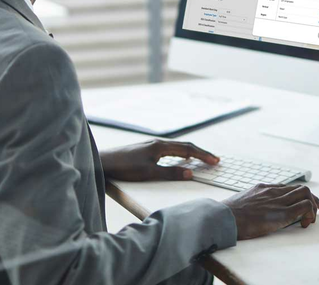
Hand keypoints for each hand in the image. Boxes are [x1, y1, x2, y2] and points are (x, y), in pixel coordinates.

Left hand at [100, 139, 219, 181]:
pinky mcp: (145, 151)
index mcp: (160, 146)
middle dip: (200, 153)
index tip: (215, 161)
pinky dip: (179, 154)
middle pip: (184, 146)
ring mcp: (151, 146)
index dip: (203, 155)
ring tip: (201, 159)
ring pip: (176, 147)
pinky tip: (178, 160)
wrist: (103, 162)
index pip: (187, 149)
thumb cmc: (124, 168)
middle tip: (214, 160)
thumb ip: (170, 173)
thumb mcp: (149, 173)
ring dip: (190, 153)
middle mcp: (157, 143)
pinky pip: (169, 150)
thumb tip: (190, 173)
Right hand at [222, 183, 318, 239]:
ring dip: (313, 206)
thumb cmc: (229, 214)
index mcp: (263, 188)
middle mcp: (272, 191)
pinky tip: (304, 224)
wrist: (224, 217)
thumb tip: (253, 211)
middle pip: (301, 188)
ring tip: (310, 219)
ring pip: (306, 194)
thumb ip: (252, 202)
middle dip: (313, 199)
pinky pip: (304, 207)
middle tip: (317, 210)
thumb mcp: (242, 202)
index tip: (303, 204)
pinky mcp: (281, 213)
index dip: (298, 195)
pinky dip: (309, 214)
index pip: (288, 187)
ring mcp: (277, 201)